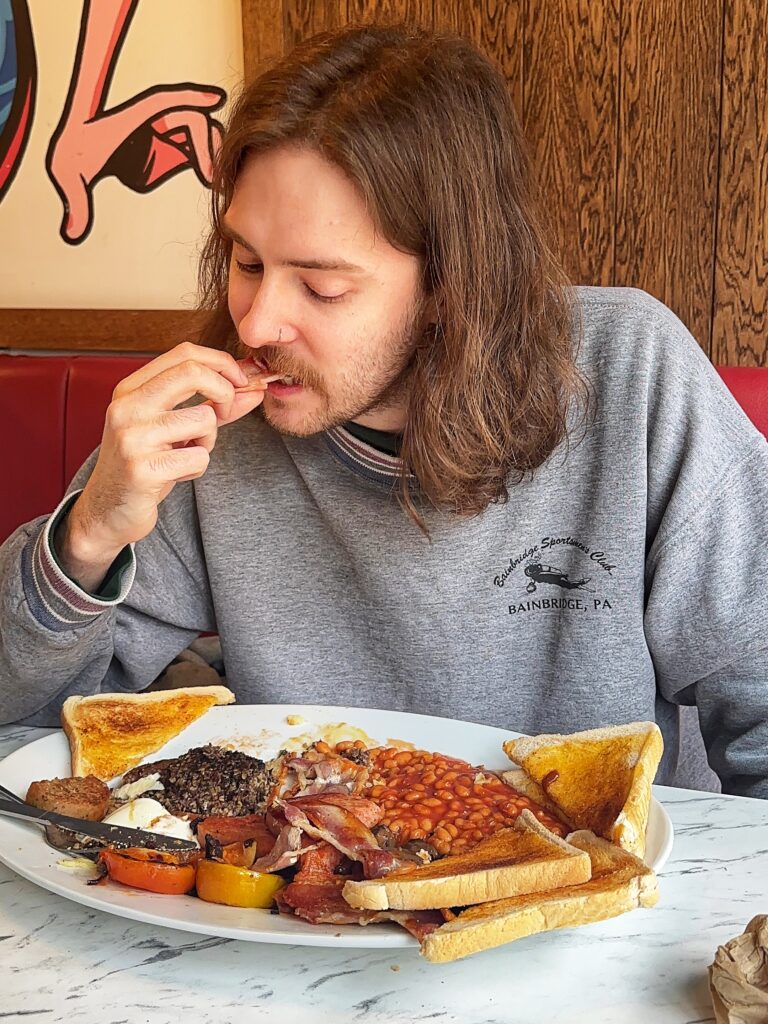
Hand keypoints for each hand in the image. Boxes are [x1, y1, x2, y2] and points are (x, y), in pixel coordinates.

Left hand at [47, 84, 224, 243]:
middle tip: (210, 179)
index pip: (167, 101)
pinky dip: (209, 164)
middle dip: (207, 146)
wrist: (77, 147)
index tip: (214, 99)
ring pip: (202, 136)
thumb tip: (73, 229)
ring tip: (216, 185)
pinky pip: (199, 152)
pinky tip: (212, 185)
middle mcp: (155, 123)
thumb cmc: (75, 148)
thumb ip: (75, 200)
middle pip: (194, 120)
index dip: (192, 96)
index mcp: (134, 118)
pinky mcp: (172, 151)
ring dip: (212, 156)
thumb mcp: (69, 172)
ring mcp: (166, 136)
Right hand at [62, 344, 265, 567]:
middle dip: (224, 391)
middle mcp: (127, 407)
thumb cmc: (144, 463)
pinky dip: (197, 468)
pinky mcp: (142, 469)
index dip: (221, 362)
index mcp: (131, 389)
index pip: (183, 354)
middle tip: (226, 412)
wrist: (107, 510)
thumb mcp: (173, 428)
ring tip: (186, 454)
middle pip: (193, 373)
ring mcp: (133, 437)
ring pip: (204, 420)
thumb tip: (254, 389)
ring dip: (208, 441)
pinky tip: (176, 474)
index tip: (240, 380)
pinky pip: (198, 457)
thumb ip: (212, 406)